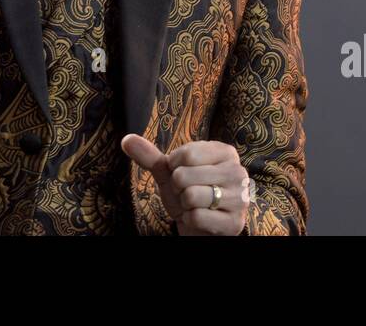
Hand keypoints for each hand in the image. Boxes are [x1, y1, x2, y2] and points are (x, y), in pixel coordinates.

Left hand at [121, 134, 250, 234]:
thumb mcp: (169, 173)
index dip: (174, 168)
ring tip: (195, 205)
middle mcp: (238, 172)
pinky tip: (201, 219)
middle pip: (184, 176)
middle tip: (188, 193)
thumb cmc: (186, 193)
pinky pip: (197, 217)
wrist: (200, 226)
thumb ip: (150, 156)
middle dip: (178, 189)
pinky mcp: (235, 222)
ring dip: (184, 205)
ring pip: (191, 196)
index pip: (185, 155)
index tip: (183, 174)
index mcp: (225, 152)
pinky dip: (191, 220)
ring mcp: (240, 198)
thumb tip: (126, 139)